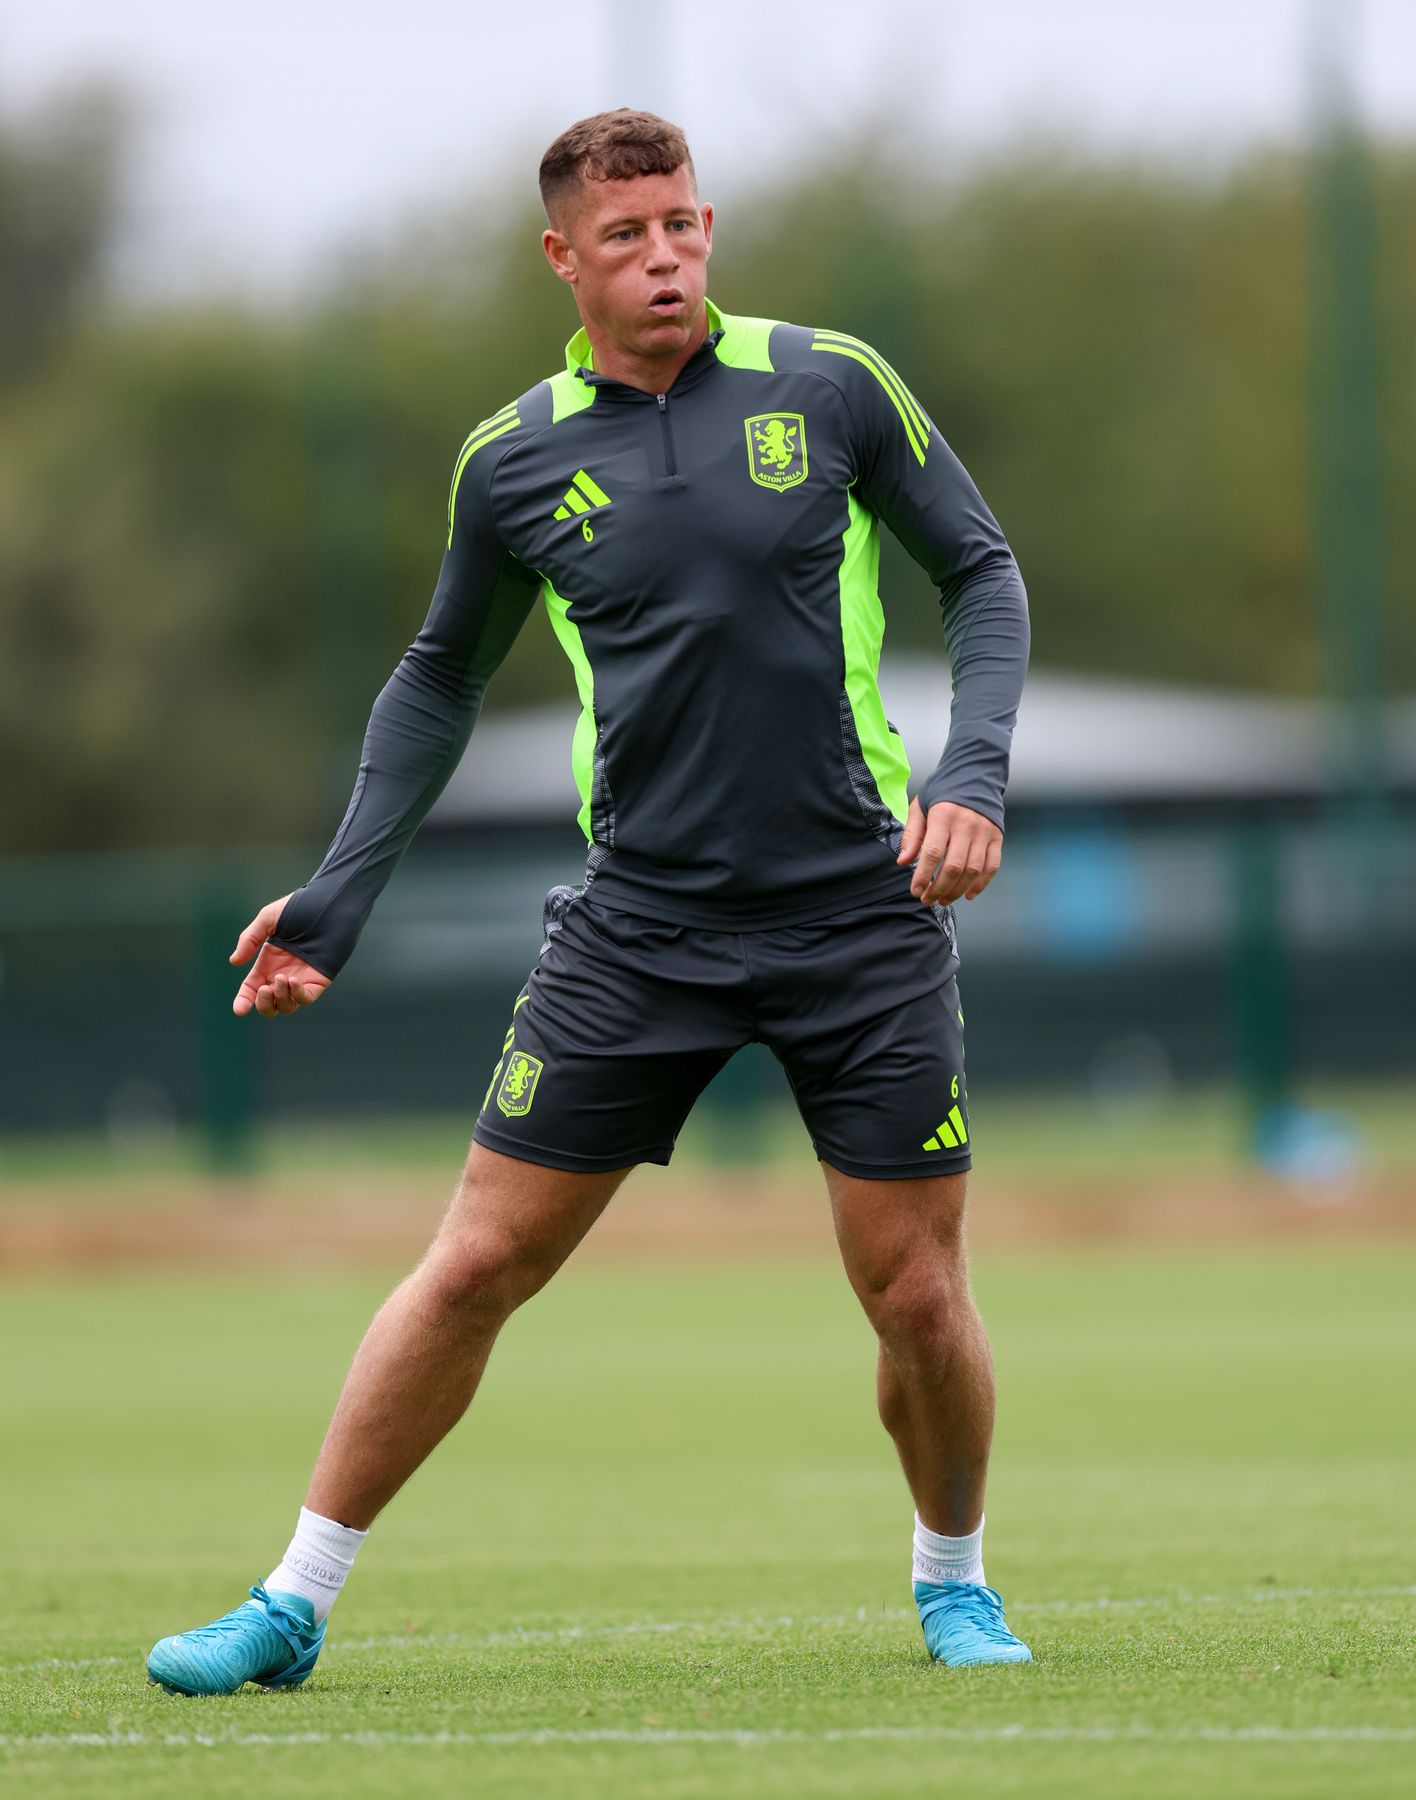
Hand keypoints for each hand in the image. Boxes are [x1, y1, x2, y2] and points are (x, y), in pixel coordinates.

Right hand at [230, 895, 331, 1018]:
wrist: (328, 904)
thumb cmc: (299, 907)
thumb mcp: (267, 919)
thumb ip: (250, 939)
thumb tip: (234, 961)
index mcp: (268, 963)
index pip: (252, 988)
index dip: (244, 1000)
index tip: (239, 1010)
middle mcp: (283, 974)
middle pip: (270, 1004)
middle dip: (263, 1004)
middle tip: (264, 990)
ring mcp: (302, 978)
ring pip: (287, 1006)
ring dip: (280, 998)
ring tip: (281, 978)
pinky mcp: (319, 979)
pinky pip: (307, 998)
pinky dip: (298, 995)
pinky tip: (293, 980)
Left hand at [896, 799, 1002, 905]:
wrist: (976, 775)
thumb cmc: (942, 793)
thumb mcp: (920, 807)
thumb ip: (912, 834)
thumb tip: (903, 862)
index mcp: (944, 815)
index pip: (933, 852)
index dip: (923, 876)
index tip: (915, 891)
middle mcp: (966, 825)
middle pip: (954, 866)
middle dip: (939, 889)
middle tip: (927, 900)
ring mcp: (984, 832)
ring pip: (973, 870)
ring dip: (957, 890)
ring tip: (944, 900)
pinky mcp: (997, 837)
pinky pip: (991, 866)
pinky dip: (981, 884)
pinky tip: (968, 894)